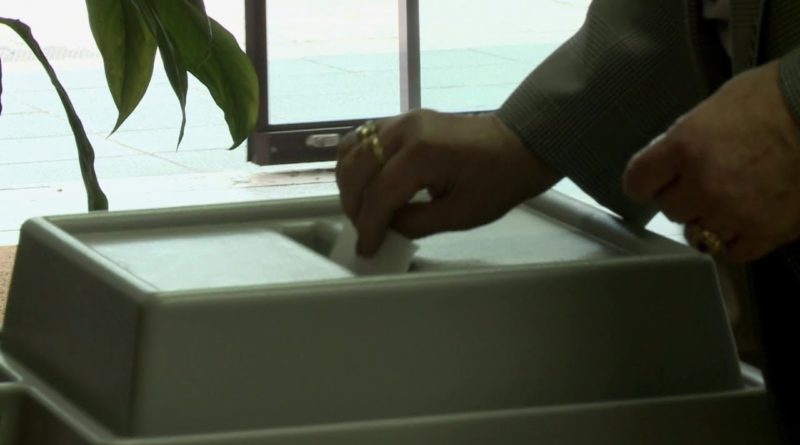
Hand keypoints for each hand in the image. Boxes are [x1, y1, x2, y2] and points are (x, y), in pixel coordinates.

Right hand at [336, 109, 560, 255]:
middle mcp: (405, 130)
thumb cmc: (499, 180)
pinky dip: (357, 161)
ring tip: (362, 209)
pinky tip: (364, 183)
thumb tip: (386, 229)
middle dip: (354, 206)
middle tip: (364, 232)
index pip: (379, 194)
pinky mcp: (404, 119)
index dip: (369, 227)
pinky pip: (364, 137)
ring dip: (350, 182)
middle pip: (357, 170)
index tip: (366, 249)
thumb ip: (415, 223)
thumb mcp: (460, 215)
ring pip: (353, 149)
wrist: (520, 145)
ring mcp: (402, 120)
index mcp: (423, 154)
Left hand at [623, 61, 799, 260]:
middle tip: (704, 182)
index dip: (646, 181)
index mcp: (684, 147)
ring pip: (698, 233)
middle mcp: (703, 184)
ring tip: (729, 201)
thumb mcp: (714, 108)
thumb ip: (685, 139)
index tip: (654, 181)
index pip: (638, 181)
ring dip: (708, 219)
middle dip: (682, 196)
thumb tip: (669, 161)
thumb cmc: (773, 98)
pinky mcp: (764, 232)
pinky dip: (734, 240)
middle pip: (669, 208)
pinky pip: (731, 251)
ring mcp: (733, 212)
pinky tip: (744, 221)